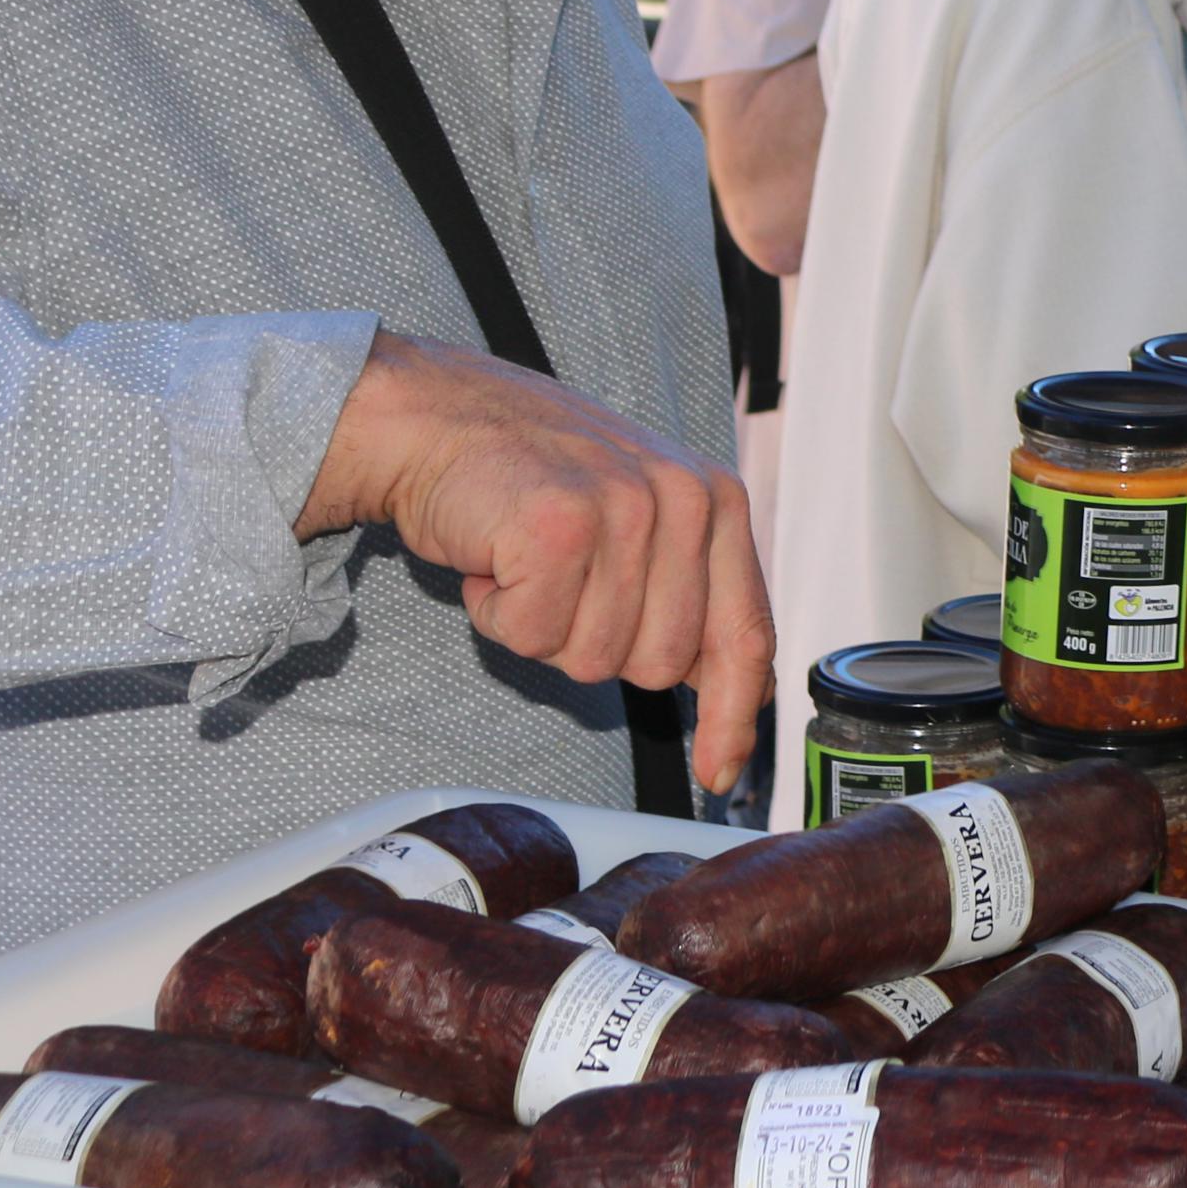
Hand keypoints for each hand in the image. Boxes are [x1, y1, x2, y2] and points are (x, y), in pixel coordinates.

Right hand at [303, 332, 774, 795]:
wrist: (440, 417)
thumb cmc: (533, 477)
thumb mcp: (642, 521)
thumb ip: (693, 595)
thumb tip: (737, 696)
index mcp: (718, 504)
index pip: (746, 636)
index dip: (734, 717)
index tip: (720, 771)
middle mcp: (686, 503)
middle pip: (659, 666)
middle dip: (596, 645)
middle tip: (562, 582)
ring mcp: (626, 510)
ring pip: (592, 659)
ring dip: (542, 628)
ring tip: (529, 563)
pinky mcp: (561, 526)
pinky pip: (534, 634)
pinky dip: (499, 612)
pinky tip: (495, 558)